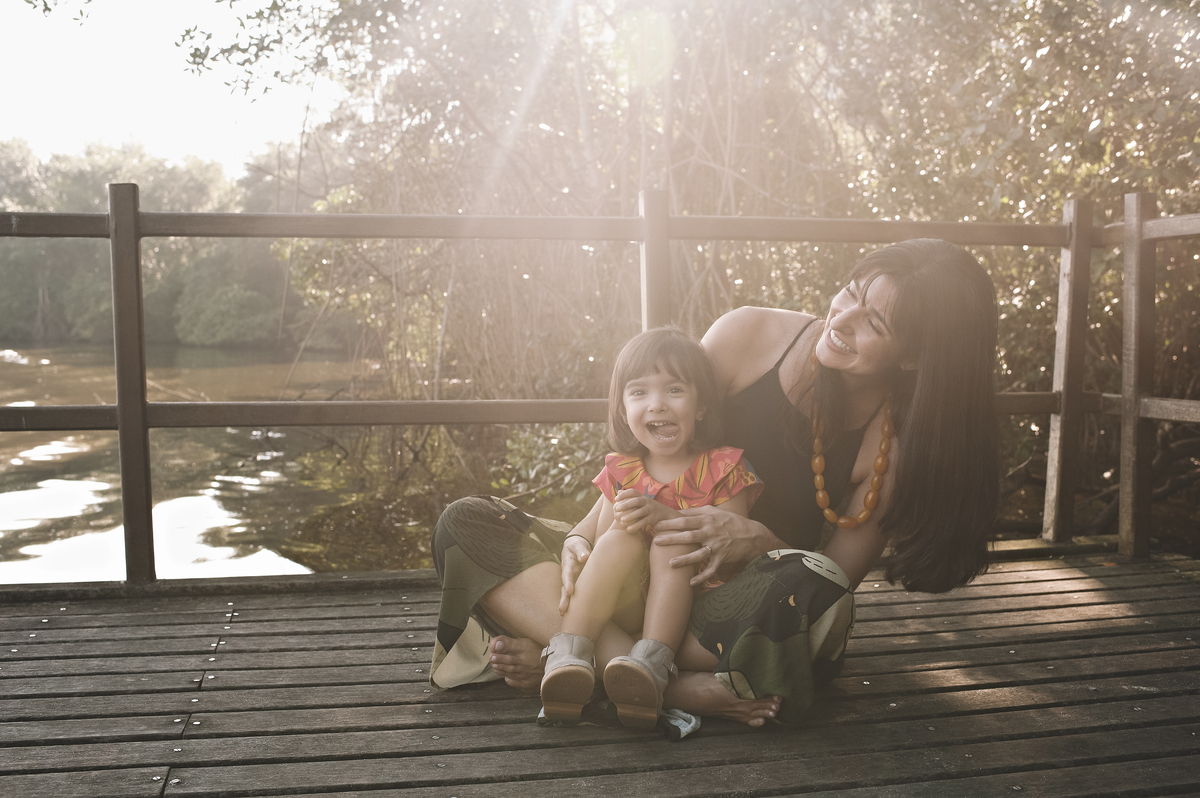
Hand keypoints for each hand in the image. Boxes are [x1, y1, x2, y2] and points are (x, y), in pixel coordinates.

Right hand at [558, 535, 591, 614]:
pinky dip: (574, 603)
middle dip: (564, 599)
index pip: (567, 574)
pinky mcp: (576, 583)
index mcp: (568, 564)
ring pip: (567, 593)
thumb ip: (581, 550)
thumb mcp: (578, 545)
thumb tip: (585, 557)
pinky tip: (575, 613)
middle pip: (565, 588)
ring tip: (563, 614)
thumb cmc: (577, 545)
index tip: (570, 591)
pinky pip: (575, 594)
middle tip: (563, 610)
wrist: (576, 546)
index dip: (568, 582)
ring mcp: (571, 579)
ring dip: (566, 603)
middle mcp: (568, 574)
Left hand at [612, 488, 675, 533]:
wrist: (665, 514)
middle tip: (617, 508)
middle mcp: (647, 502)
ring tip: (622, 520)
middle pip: (637, 501)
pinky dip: (636, 526)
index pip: (634, 492)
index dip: (625, 494)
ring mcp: (651, 510)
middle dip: (627, 504)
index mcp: (642, 497)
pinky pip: (644, 522)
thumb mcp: (641, 501)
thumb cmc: (648, 507)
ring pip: (641, 512)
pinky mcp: (653, 519)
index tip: (616, 499)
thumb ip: (631, 497)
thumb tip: (619, 491)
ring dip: (631, 515)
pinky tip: (628, 529)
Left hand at [651, 505, 769, 586]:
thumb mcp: (714, 512)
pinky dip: (702, 576)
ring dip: (685, 560)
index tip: (656, 526)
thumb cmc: (730, 521)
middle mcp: (710, 533)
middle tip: (656, 542)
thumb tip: (677, 512)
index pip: (685, 521)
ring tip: (671, 564)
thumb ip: (695, 512)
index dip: (670, 523)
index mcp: (707, 520)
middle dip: (672, 539)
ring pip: (699, 554)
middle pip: (688, 536)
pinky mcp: (723, 558)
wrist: (752, 534)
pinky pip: (711, 569)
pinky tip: (691, 583)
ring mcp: (717, 546)